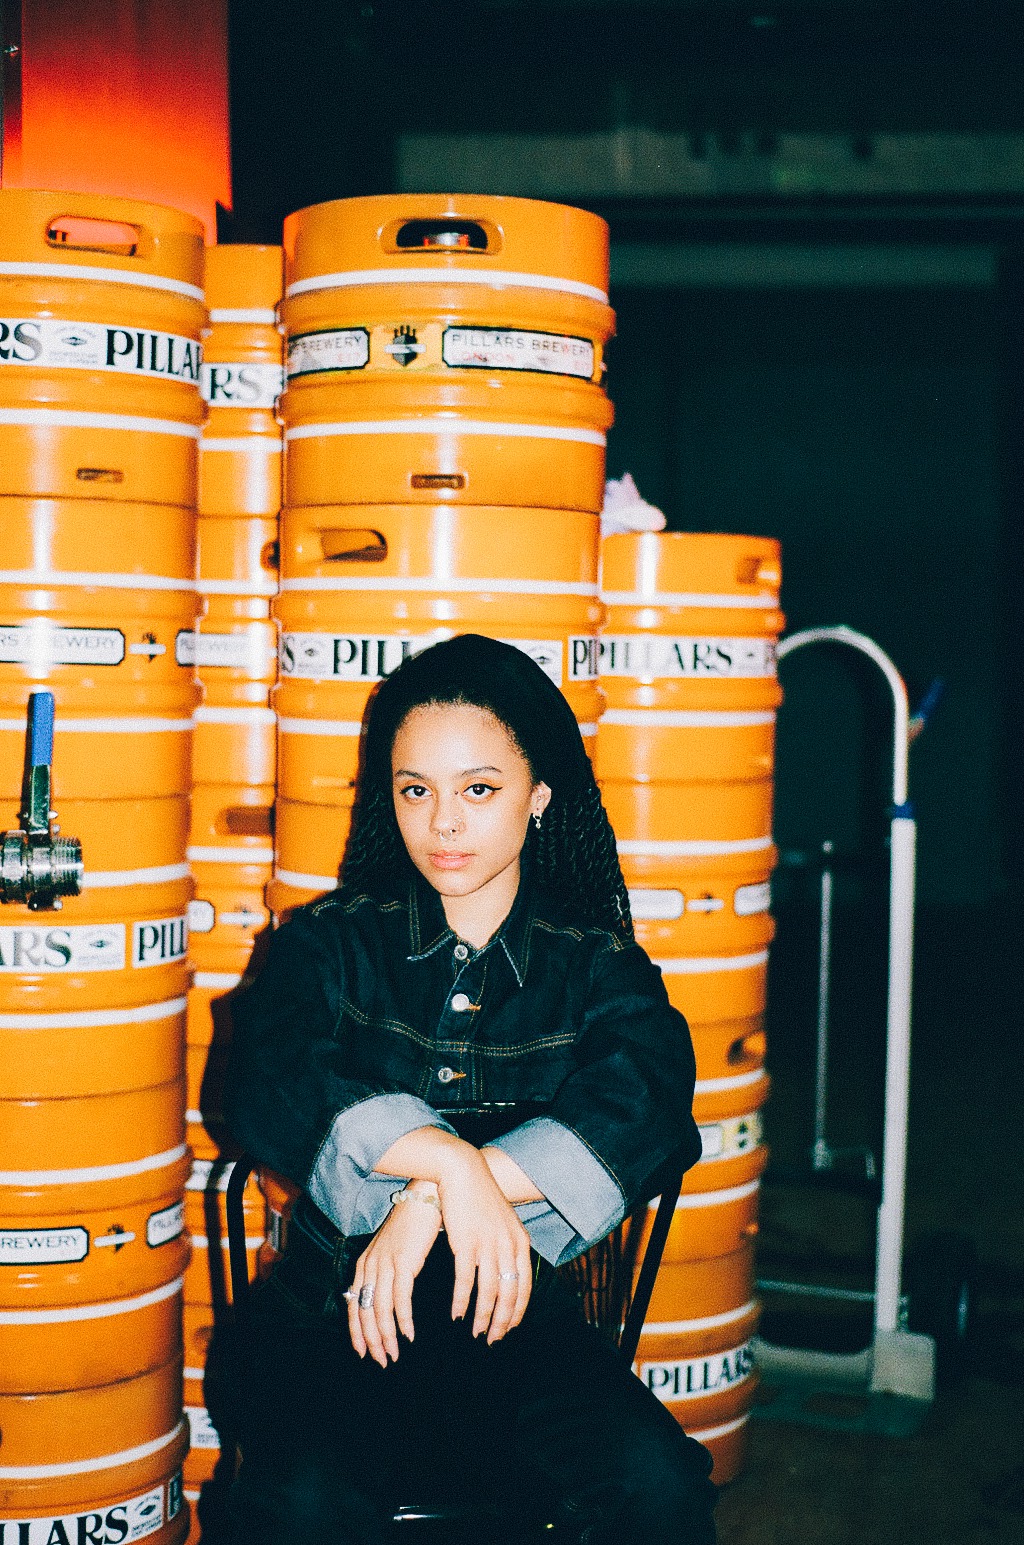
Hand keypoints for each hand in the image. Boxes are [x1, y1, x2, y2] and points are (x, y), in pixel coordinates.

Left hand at [346, 1184, 442, 1366]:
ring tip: (394, 1354)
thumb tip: (386, 1299)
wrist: (425, 1196)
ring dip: (387, 1336)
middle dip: (371, 1340)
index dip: (357, 1331)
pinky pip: (400, 1298)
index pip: (354, 1305)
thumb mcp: (392, 1250)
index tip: (364, 1352)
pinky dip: (403, 1319)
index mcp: (365, 1264)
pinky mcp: (403, 1262)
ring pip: (380, 1309)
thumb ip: (386, 1272)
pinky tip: (409, 1334)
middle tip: (381, 1361)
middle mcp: (370, 1265)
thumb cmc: (413, 1224)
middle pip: (365, 1312)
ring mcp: (385, 1263)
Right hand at [438, 1148, 532, 1343]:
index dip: (517, 1312)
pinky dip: (462, 1302)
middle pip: (509, 1294)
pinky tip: (457, 1316)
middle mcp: (508, 1245)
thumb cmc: (480, 1198)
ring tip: (476, 1334)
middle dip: (502, 1322)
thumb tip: (506, 1275)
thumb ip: (507, 1247)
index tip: (509, 1329)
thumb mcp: (503, 1222)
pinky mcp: (466, 1242)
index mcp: (520, 1242)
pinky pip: (466, 1280)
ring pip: (489, 1292)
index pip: (525, 1286)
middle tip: (493, 1342)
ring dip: (483, 1317)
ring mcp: (488, 1244)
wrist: (463, 1171)